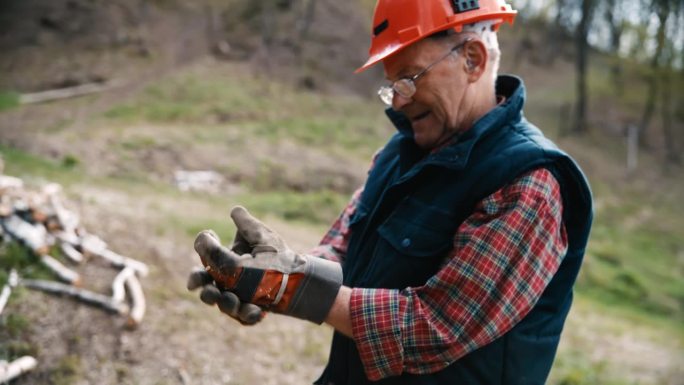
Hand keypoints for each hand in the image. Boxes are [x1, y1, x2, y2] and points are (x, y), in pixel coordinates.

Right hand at [193, 206, 341, 323]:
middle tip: (210, 292)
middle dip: (207, 293)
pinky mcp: (252, 312)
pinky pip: (246, 318)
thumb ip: (246, 226)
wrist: (298, 274)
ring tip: (234, 300)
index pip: (202, 270)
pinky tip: (257, 312)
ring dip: (227, 304)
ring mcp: (238, 300)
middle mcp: (225, 285)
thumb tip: (235, 210)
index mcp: (222, 265)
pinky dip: (249, 316)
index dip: (197, 274)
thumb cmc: (276, 253)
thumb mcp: (262, 237)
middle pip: (208, 292)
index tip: (197, 282)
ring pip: (226, 306)